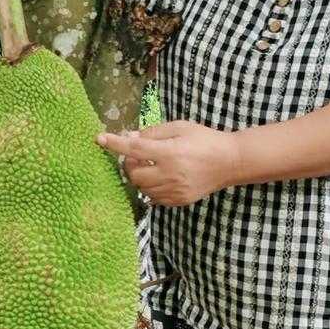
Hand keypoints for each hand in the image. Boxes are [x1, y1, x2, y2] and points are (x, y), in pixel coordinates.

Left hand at [96, 119, 238, 205]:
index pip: (134, 148)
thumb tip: (129, 137)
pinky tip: (159, 177)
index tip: (99, 139)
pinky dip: (150, 187)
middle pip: (134, 174)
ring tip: (151, 165)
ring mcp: (174, 191)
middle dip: (130, 163)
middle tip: (138, 155)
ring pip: (141, 188)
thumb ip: (152, 133)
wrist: (230, 162)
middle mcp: (170, 174)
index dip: (115, 144)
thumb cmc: (204, 139)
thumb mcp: (179, 127)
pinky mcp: (179, 201)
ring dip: (139, 176)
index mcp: (170, 152)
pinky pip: (153, 198)